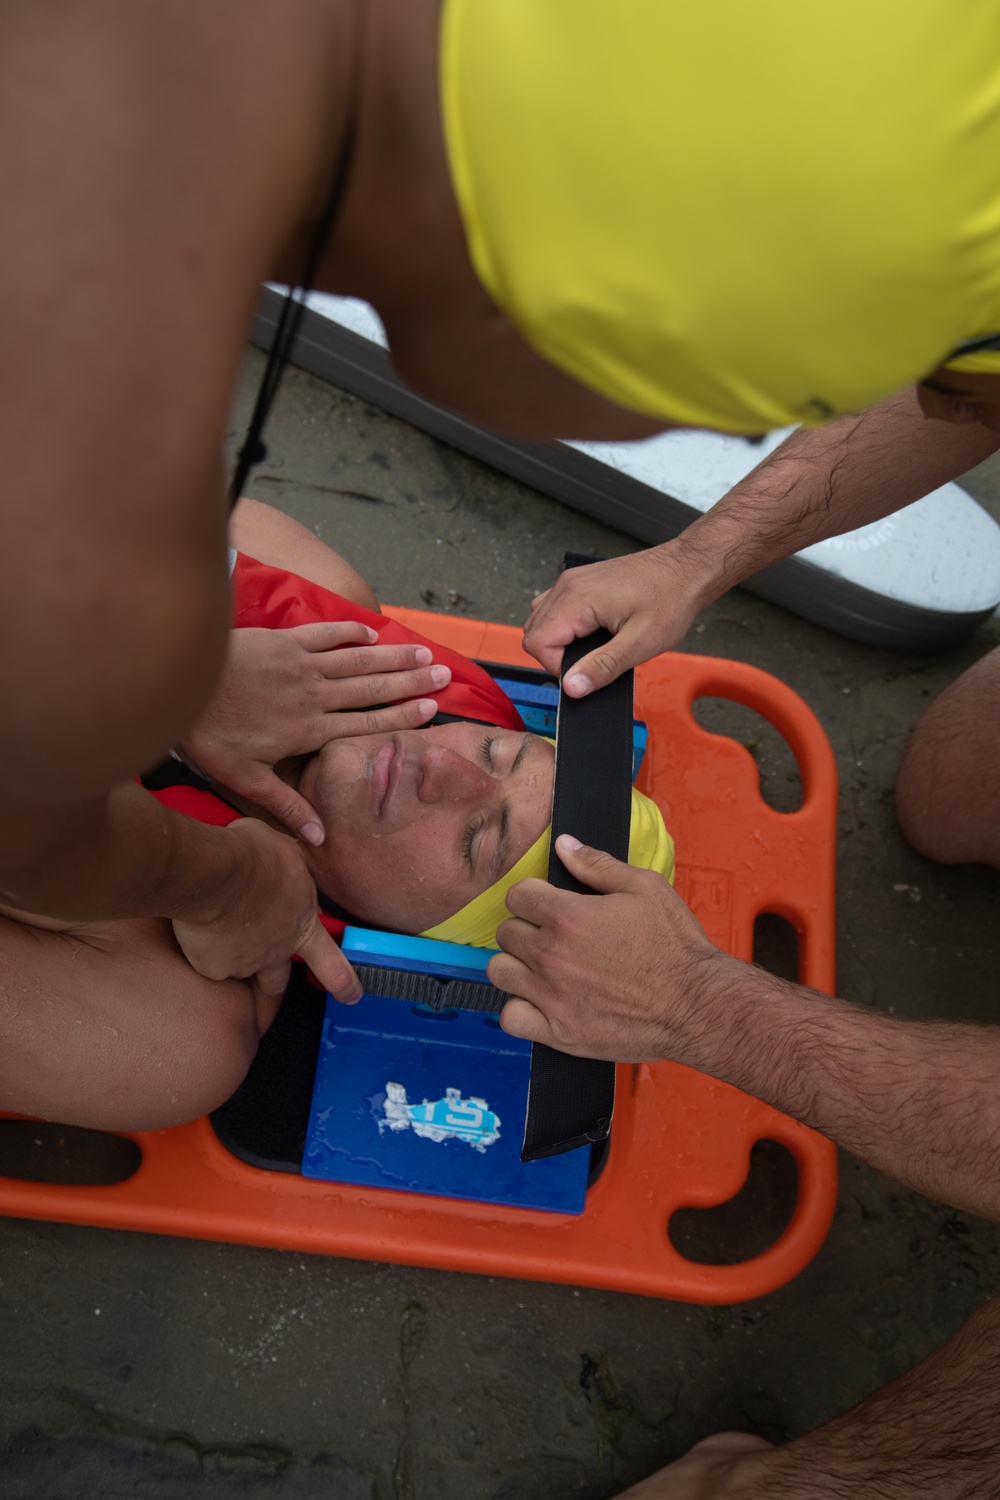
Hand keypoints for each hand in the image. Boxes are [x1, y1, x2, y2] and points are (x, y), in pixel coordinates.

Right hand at [172, 816, 362, 1004]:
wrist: (213, 869)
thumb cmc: (252, 854)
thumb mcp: (287, 855)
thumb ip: (291, 875)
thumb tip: (287, 871)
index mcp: (302, 924)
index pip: (333, 964)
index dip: (345, 984)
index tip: (351, 995)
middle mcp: (277, 950)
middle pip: (278, 981)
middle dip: (272, 979)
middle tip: (260, 965)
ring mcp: (246, 962)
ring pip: (239, 969)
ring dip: (232, 955)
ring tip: (218, 925)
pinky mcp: (214, 967)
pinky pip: (208, 962)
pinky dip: (204, 948)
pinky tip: (198, 925)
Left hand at [180, 622, 449, 842]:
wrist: (183, 682)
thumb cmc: (210, 735)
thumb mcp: (244, 779)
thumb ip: (285, 805)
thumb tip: (319, 839)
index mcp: (310, 729)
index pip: (367, 723)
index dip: (402, 716)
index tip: (432, 708)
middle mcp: (315, 695)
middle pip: (373, 688)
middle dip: (412, 680)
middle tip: (445, 673)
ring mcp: (301, 664)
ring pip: (358, 659)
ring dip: (393, 655)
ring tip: (424, 650)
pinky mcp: (284, 640)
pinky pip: (325, 633)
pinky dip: (350, 631)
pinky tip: (371, 632)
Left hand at [487, 835, 733, 1063]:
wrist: (696, 1005)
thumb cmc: (676, 947)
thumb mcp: (645, 888)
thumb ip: (597, 864)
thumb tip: (564, 845)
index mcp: (568, 916)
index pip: (516, 896)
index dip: (534, 896)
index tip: (549, 905)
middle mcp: (551, 955)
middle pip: (506, 933)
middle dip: (527, 929)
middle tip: (554, 937)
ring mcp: (551, 996)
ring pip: (499, 972)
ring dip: (518, 966)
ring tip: (543, 968)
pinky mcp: (558, 1032)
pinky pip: (510, 1018)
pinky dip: (520, 1010)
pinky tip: (540, 1002)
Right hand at [522, 545, 704, 695]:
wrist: (688, 569)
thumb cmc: (671, 600)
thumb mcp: (640, 643)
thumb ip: (602, 667)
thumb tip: (572, 687)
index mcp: (577, 599)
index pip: (537, 643)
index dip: (557, 667)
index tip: (586, 672)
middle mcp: (568, 585)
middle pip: (533, 632)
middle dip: (556, 656)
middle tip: (592, 662)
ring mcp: (573, 580)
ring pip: (540, 620)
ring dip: (558, 641)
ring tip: (592, 647)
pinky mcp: (581, 581)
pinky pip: (554, 607)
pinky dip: (563, 626)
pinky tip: (590, 632)